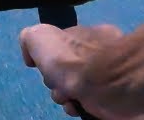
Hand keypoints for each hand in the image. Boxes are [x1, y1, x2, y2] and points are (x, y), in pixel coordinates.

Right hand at [19, 24, 143, 119]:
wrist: (105, 85)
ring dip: (65, 97)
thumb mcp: (39, 36)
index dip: (49, 59)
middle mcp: (102, 54)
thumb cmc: (72, 59)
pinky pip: (89, 106)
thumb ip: (30, 38)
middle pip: (67, 71)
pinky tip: (77, 107)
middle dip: (56, 82)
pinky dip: (79, 108)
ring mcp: (109, 78)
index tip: (46, 66)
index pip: (63, 46)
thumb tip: (32, 58)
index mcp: (89, 35)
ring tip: (69, 99)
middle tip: (57, 84)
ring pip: (76, 90)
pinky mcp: (114, 100)